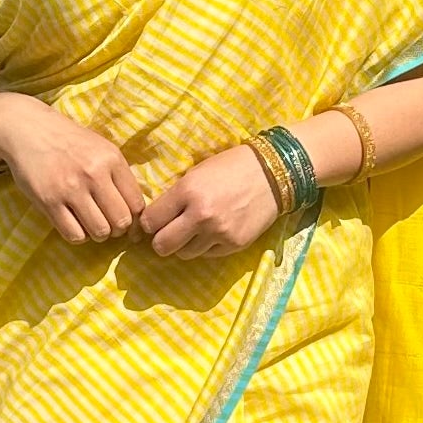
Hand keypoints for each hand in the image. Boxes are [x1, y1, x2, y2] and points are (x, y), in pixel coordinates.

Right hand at [0, 92, 144, 245]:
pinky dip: (78, 235)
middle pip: (121, 221)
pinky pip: (74, 235)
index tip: (126, 219)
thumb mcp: (101, 148)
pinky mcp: (49, 201)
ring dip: (98, 233)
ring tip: (90, 223)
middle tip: (107, 222)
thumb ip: (119, 175)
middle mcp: (94, 174)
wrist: (27, 129)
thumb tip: (137, 212)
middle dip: (117, 228)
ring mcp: (70, 188)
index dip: (135, 218)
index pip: (137, 203)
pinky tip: (74, 223)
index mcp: (111, 159)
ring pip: (100, 231)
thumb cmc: (68, 141)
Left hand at [138, 144, 281, 259]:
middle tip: (169, 233)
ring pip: (184, 254)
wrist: (273, 173)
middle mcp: (200, 215)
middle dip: (161, 241)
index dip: (149, 223)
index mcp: (187, 191)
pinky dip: (207, 246)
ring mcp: (218, 233)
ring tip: (196, 229)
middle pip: (162, 246)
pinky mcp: (234, 244)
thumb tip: (153, 220)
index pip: (150, 221)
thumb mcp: (196, 174)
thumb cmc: (230, 167)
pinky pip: (207, 255)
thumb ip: (175, 197)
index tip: (155, 222)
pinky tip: (216, 230)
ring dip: (185, 244)